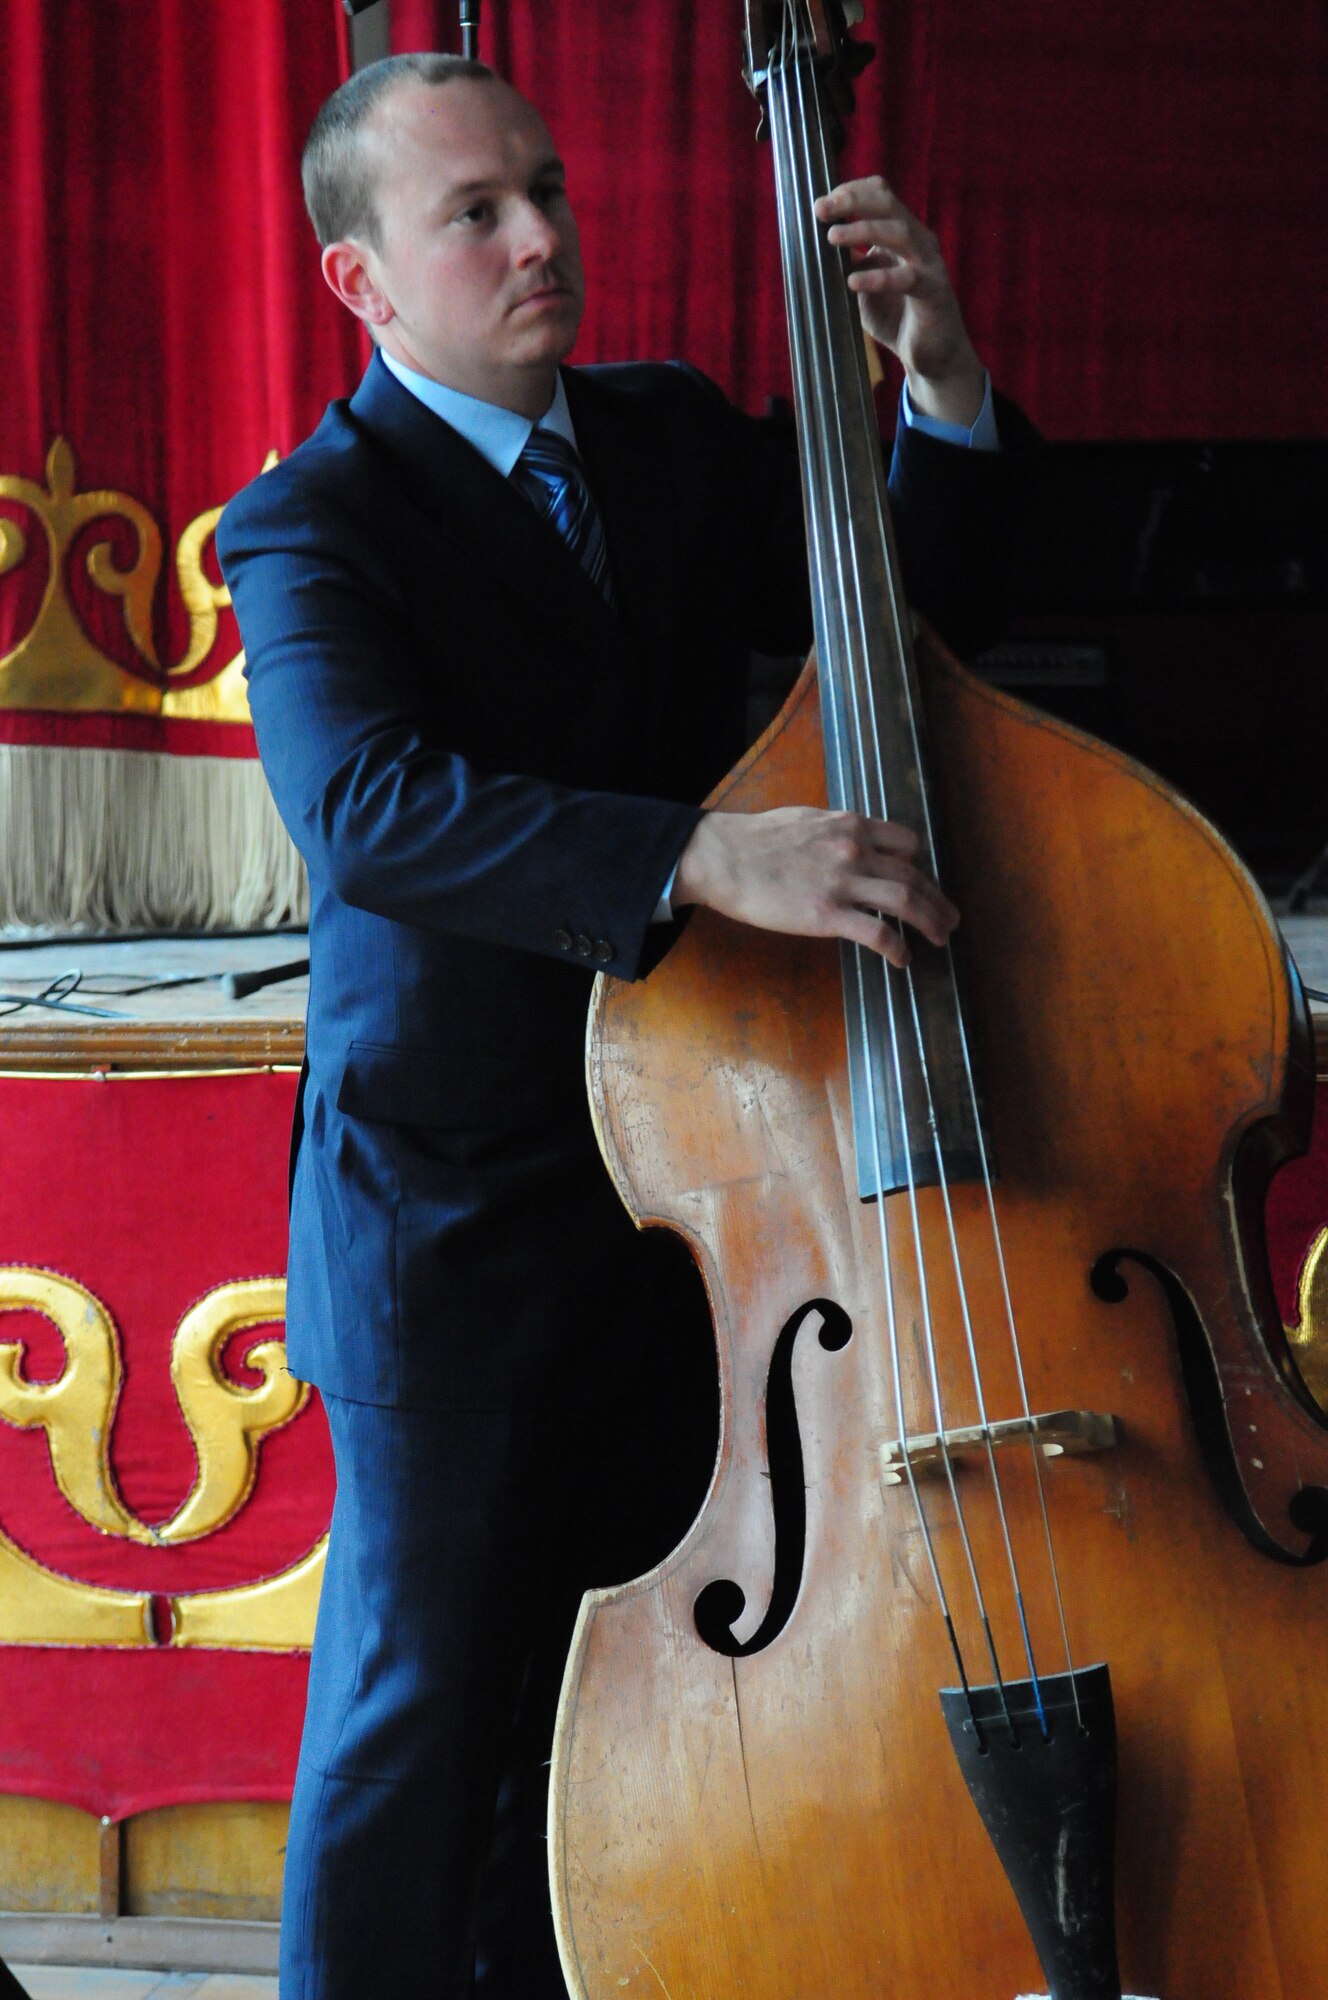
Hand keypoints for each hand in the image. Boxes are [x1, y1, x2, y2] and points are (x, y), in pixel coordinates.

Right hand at [672, 808, 958, 966]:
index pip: (905, 844)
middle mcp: (856, 851)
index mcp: (851, 826)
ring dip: (931, 922)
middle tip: (950, 918)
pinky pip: (878, 932)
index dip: (918, 866)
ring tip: (940, 938)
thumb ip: (835, 831)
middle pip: (914, 877)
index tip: (922, 883)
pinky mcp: (828, 915)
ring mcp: (844, 884)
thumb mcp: (806, 820)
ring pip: (907, 902)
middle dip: (938, 900)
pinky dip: (898, 947)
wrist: (724, 857)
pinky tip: (902, 959)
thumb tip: (847, 841)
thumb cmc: (756, 838)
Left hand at [814, 177, 985, 428]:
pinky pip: (908, 279)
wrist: (932, 355)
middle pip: (889, 203)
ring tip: (833, 238)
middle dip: (853, 201)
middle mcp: (918, 241)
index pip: (880, 194)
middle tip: (822, 210)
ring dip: (864, 230)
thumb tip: (816, 247)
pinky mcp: (935, 293)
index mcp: (903, 233)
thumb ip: (849, 263)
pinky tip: (853, 282)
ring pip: (900, 233)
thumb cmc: (898, 316)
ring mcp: (929, 265)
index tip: (820, 204)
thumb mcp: (865, 284)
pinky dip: (879, 278)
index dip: (851, 192)